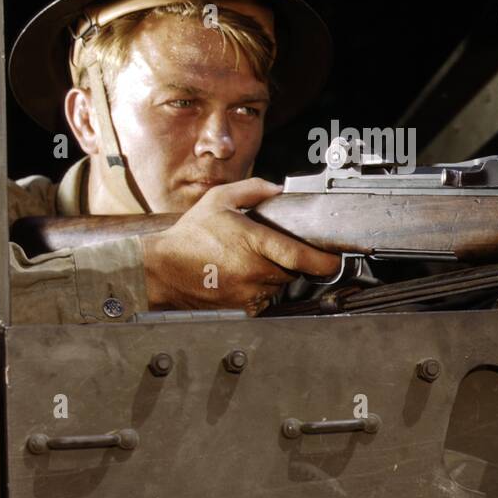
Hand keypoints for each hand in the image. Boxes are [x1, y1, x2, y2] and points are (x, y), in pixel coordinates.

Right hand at [141, 178, 340, 315]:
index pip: (300, 255)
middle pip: (293, 270)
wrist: (162, 270)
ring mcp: (248, 293)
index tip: (335, 260)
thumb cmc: (189, 236)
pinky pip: (265, 299)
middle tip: (271, 250)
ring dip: (274, 275)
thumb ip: (252, 190)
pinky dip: (261, 289)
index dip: (323, 260)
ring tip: (249, 262)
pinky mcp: (243, 308)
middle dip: (291, 261)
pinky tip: (241, 277)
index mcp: (253, 243)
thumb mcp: (218, 200)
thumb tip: (277, 189)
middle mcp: (254, 271)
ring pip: (280, 285)